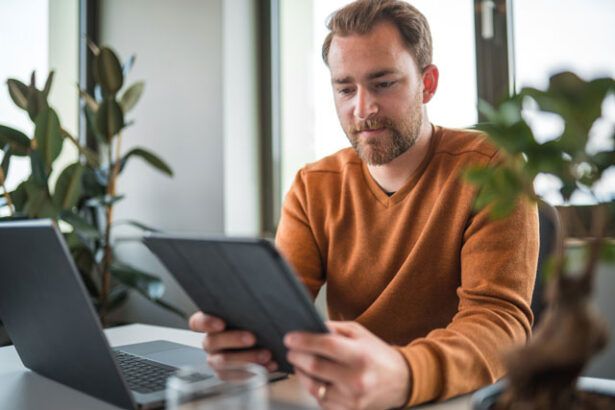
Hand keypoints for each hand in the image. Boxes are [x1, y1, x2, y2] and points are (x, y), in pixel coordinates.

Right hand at [188, 311, 277, 371]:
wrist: (268, 342)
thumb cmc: (256, 323)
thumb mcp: (251, 312)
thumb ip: (248, 308)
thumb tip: (256, 299)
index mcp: (211, 324)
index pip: (197, 322)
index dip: (206, 322)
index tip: (221, 324)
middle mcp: (210, 342)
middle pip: (211, 342)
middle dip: (233, 339)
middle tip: (252, 338)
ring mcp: (216, 360)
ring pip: (223, 361)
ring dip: (245, 358)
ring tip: (265, 354)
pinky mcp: (227, 374)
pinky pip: (234, 376)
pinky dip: (252, 372)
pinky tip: (268, 365)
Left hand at [284, 321, 410, 409]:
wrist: (401, 381)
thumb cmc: (378, 355)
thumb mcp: (360, 333)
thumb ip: (334, 329)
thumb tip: (309, 328)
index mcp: (360, 355)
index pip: (325, 345)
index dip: (303, 341)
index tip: (290, 338)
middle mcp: (356, 378)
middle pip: (315, 366)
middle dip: (296, 356)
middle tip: (291, 350)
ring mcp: (352, 399)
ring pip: (313, 387)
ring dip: (302, 374)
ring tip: (301, 364)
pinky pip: (321, 401)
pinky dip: (314, 389)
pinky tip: (315, 379)